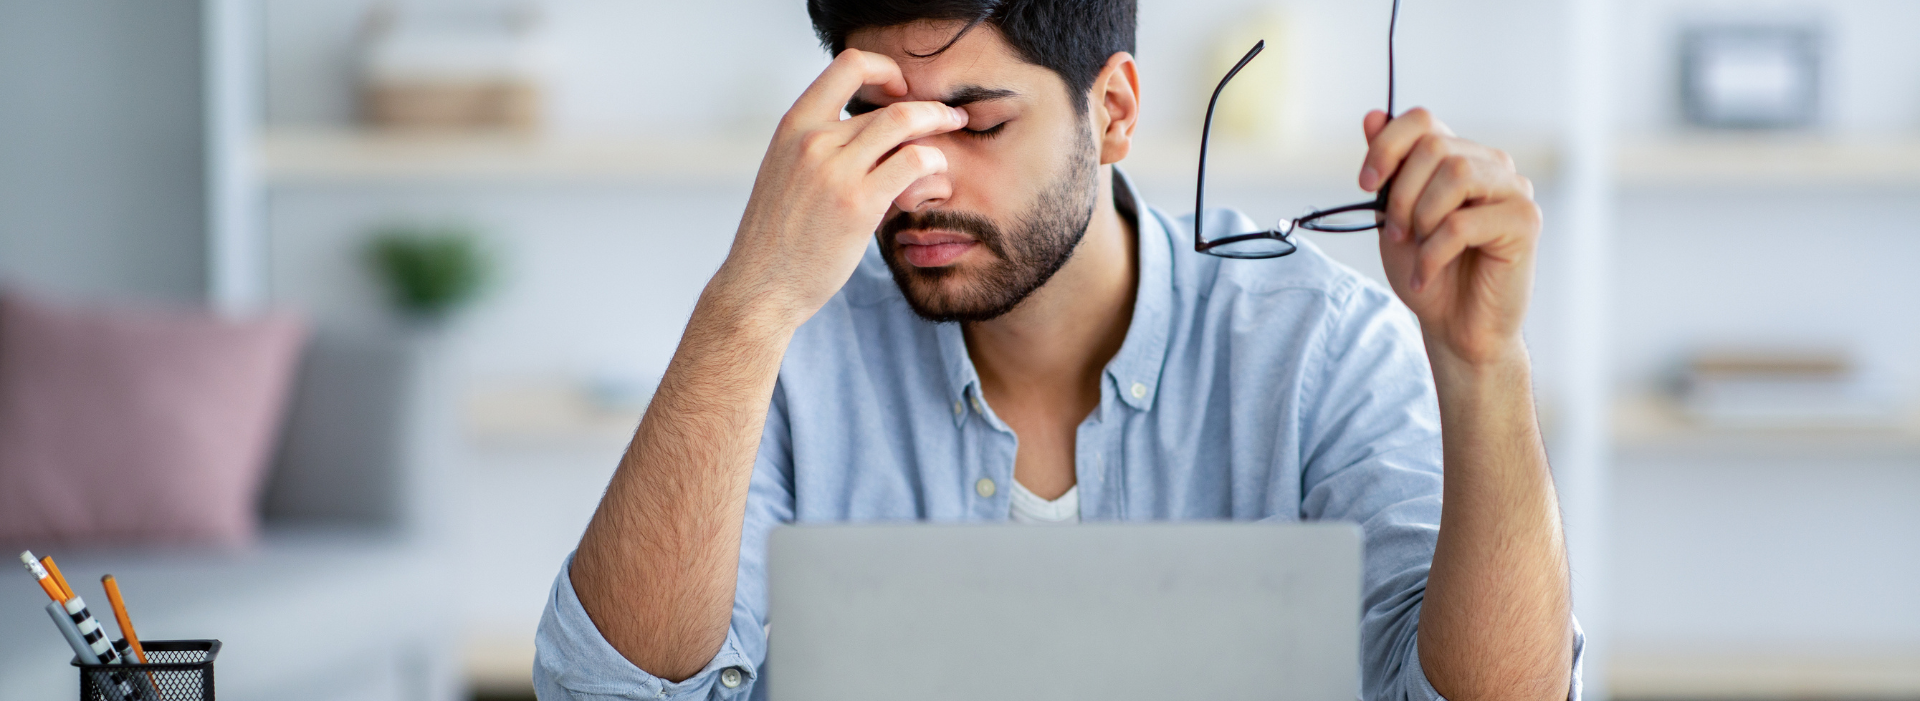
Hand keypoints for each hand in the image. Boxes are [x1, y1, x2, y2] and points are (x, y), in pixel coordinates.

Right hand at [715, 49, 968, 327]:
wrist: (759, 285)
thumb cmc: (777, 237)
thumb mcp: (789, 173)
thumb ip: (827, 149)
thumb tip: (876, 138)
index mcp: (793, 126)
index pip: (847, 65)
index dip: (884, 70)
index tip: (900, 91)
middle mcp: (813, 140)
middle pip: (889, 104)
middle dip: (929, 108)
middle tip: (950, 117)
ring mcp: (836, 170)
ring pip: (905, 123)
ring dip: (939, 125)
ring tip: (952, 138)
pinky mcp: (858, 203)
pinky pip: (912, 163)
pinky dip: (933, 162)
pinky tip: (935, 176)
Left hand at [1358, 108, 1540, 369]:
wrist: (1456, 328)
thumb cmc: (1427, 272)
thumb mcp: (1393, 218)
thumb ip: (1387, 170)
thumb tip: (1372, 116)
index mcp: (1459, 157)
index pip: (1422, 121)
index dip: (1386, 145)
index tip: (1365, 183)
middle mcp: (1490, 166)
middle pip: (1435, 147)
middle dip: (1401, 193)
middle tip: (1396, 233)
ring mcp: (1513, 190)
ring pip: (1456, 174)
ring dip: (1421, 217)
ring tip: (1415, 250)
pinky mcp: (1525, 221)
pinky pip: (1465, 222)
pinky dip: (1433, 252)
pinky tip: (1425, 274)